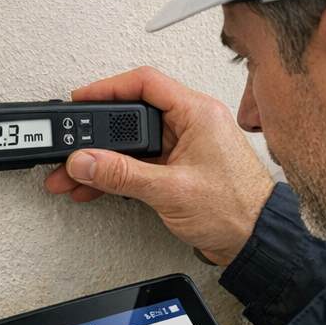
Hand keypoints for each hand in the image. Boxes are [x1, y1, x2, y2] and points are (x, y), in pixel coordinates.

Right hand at [45, 66, 275, 264]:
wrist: (254, 241)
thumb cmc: (235, 209)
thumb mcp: (171, 190)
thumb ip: (123, 175)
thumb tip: (86, 161)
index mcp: (197, 112)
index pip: (144, 83)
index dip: (108, 88)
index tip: (81, 99)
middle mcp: (191, 124)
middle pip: (131, 115)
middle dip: (96, 133)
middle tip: (71, 142)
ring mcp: (184, 147)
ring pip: (131, 144)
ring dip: (102, 159)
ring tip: (73, 174)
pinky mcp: (178, 170)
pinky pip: (138, 164)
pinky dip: (115, 174)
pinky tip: (95, 185)